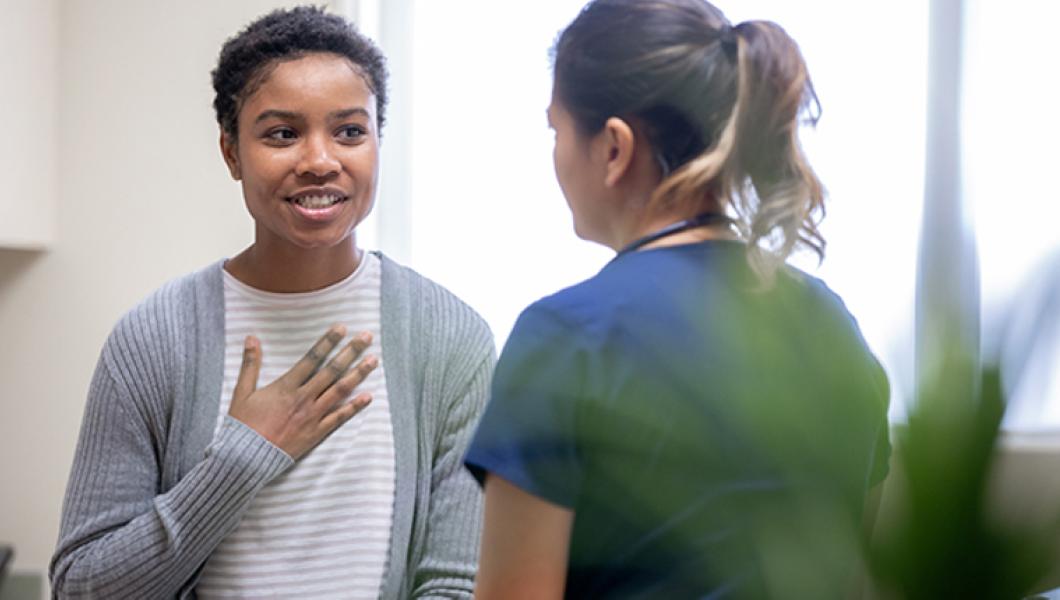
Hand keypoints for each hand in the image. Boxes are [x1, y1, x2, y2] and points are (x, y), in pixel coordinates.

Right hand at [228, 325, 376, 459]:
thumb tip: (251, 337)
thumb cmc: (242, 425)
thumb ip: (250, 364)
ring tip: (374, 361)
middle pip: (332, 370)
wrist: (245, 459)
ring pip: (340, 391)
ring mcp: (312, 416)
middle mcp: (303, 398)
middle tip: (366, 337)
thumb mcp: (242, 392)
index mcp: (286, 386)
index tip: (342, 327)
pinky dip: (354, 407)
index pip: (312, 358)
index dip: (328, 341)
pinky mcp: (316, 433)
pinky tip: (368, 396)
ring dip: (358, 374)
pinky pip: (339, 418)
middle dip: (351, 352)